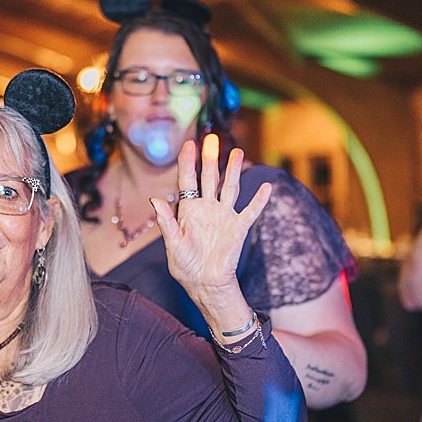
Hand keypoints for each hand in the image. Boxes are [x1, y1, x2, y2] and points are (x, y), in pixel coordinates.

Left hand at [151, 135, 270, 301]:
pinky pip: (251, 211)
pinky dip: (259, 200)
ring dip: (234, 170)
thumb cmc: (186, 267)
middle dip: (211, 158)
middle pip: (209, 177)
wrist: (205, 284)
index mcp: (189, 210)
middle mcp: (207, 208)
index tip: (189, 144)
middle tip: (213, 138)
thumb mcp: (173, 244)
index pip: (188, 180)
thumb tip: (155, 200)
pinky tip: (267, 187)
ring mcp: (224, 216)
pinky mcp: (238, 228)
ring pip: (230, 187)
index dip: (188, 162)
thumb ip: (166, 222)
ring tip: (238, 152)